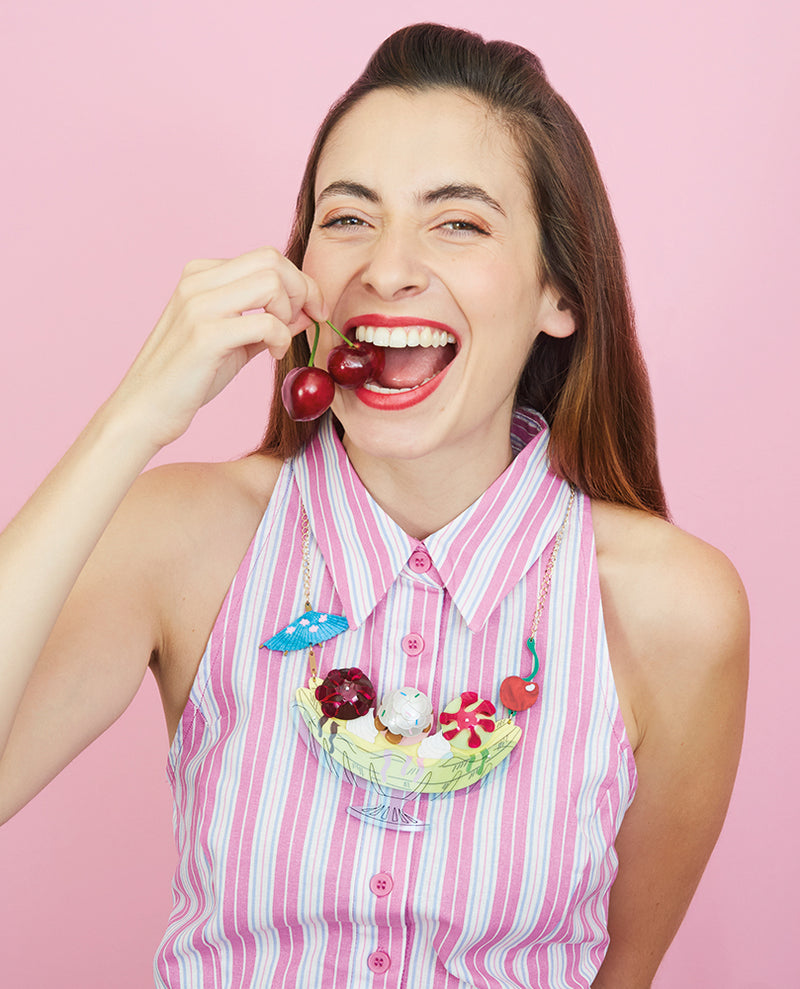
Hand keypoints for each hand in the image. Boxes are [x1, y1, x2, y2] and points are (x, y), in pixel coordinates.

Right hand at [110, 247, 326, 449]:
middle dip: (303, 290)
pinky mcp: (206, 336)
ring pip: (271, 283)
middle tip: (308, 320)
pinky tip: (272, 355)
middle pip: (272, 260)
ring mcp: (199, 306)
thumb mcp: (232, 341)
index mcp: (200, 275)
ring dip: (290, 313)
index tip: (313, 309)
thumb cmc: (188, 378)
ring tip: (280, 340)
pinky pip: (266, 323)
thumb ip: (266, 322)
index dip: (299, 281)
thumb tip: (306, 310)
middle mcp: (197, 282)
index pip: (266, 257)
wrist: (144, 410)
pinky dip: (281, 339)